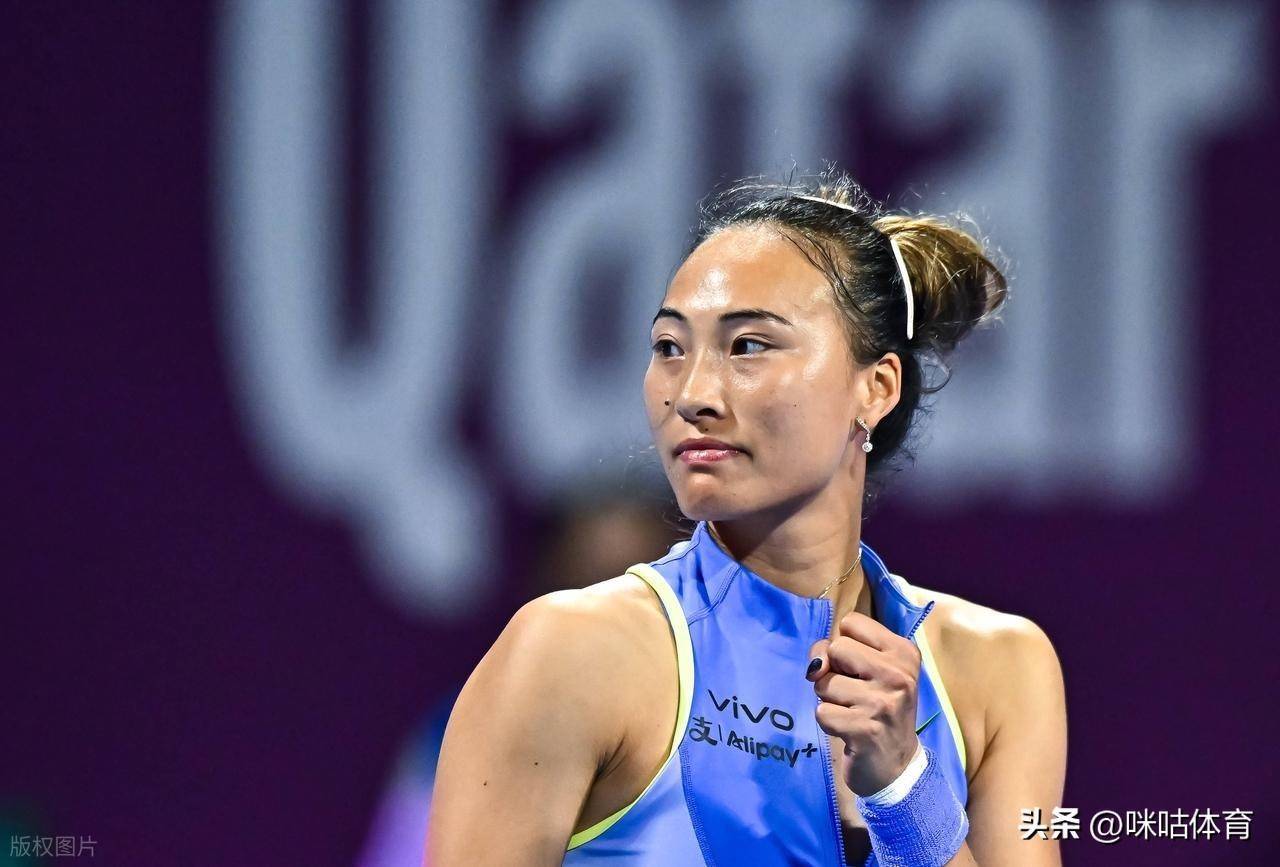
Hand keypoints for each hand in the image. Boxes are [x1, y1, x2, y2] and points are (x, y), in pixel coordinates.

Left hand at [806, 610, 923, 796]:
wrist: (896, 766)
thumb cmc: (877, 708)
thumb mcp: (868, 671)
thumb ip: (836, 653)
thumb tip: (815, 667)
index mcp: (904, 652)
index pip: (850, 622)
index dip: (844, 646)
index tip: (859, 668)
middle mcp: (899, 675)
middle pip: (836, 648)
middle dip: (835, 672)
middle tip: (856, 693)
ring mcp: (883, 703)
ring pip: (824, 682)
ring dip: (830, 700)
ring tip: (854, 713)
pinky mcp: (865, 730)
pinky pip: (822, 712)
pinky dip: (829, 722)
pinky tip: (849, 731)